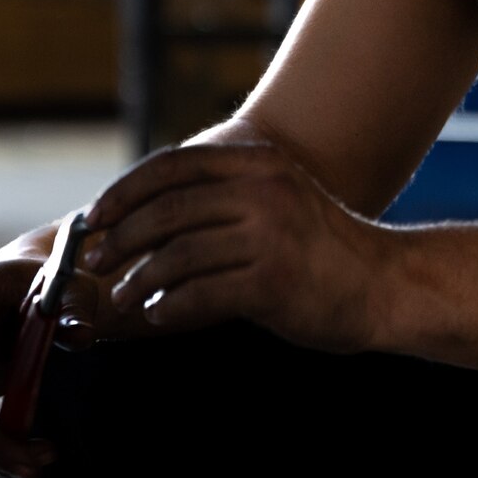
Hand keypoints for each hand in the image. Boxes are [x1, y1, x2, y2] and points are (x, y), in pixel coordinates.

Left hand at [80, 141, 390, 353]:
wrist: (384, 285)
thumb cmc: (320, 250)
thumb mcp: (277, 199)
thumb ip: (223, 197)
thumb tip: (141, 215)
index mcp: (259, 163)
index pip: (173, 165)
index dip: (125, 191)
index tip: (95, 218)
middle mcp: (263, 190)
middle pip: (167, 208)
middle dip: (120, 237)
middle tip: (93, 261)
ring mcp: (269, 235)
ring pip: (177, 254)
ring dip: (139, 279)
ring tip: (123, 297)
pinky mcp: (272, 282)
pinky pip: (200, 294)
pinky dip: (170, 306)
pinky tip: (159, 313)